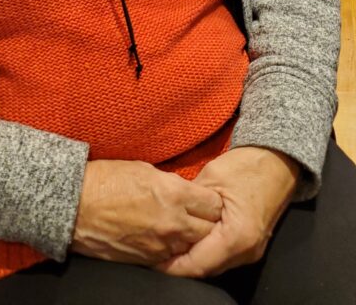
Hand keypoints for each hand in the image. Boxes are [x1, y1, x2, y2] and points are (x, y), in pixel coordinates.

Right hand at [71, 159, 222, 266]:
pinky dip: (172, 249)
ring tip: (183, 228)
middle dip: (208, 223)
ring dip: (192, 239)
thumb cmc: (106, 180)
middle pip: (210, 230)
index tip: (206, 200)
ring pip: (193, 248)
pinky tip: (164, 239)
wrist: (76, 205)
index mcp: (174, 194)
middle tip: (200, 216)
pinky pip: (172, 258)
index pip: (214, 204)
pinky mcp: (148, 259)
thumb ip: (171, 183)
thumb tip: (185, 191)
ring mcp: (161, 245)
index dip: (212, 201)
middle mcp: (173, 222)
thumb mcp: (144, 169)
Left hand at [158, 147, 299, 277]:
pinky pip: (223, 256)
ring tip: (168, 245)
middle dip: (180, 264)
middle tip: (155, 251)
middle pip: (206, 269)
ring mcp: (252, 250)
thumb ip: (190, 203)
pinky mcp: (251, 244)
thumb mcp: (211, 178)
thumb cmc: (246, 166)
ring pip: (214, 265)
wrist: (278, 161)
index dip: (172, 265)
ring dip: (192, 259)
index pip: (198, 264)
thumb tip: (168, 217)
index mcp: (237, 237)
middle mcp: (246, 251)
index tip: (151, 257)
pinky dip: (205, 252)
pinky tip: (189, 239)